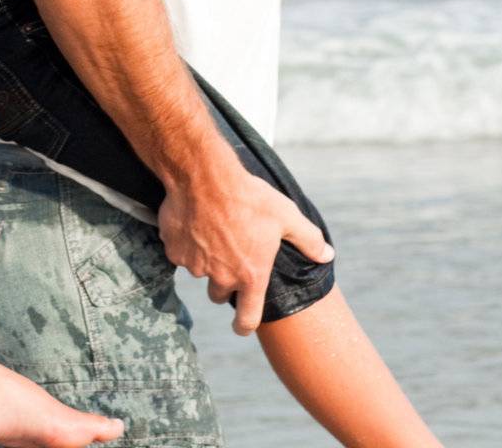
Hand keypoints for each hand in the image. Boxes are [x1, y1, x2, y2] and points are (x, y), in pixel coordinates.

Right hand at [157, 161, 331, 335]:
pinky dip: (184, 243)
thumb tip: (327, 255)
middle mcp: (221, 276)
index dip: (244, 325)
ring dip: (203, 259)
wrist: (202, 175)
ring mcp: (195, 265)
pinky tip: (192, 221)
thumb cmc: (248, 197)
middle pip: (219, 294)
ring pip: (199, 270)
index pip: (248, 318)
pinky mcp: (174, 250)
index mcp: (250, 275)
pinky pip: (179, 253)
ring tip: (210, 230)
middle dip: (223, 281)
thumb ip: (308, 240)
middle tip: (228, 255)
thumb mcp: (286, 215)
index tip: (241, 325)